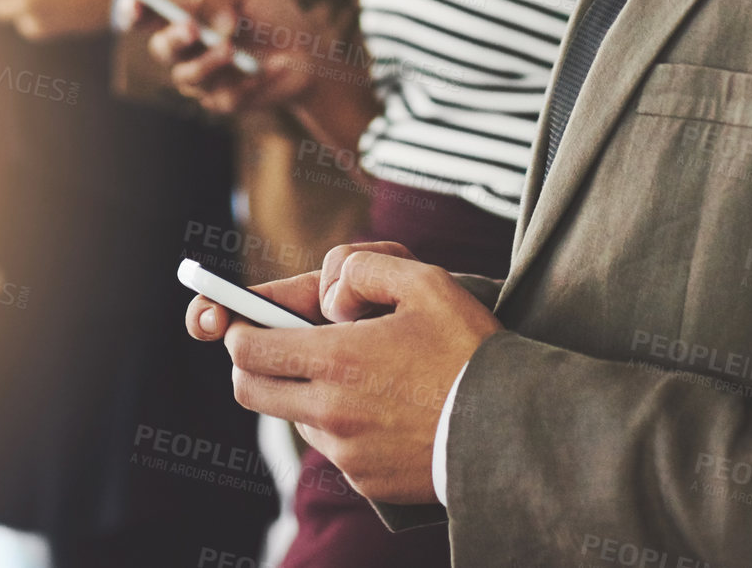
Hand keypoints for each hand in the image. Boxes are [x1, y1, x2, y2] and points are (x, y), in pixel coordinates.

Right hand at [148, 0, 321, 113]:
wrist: (308, 51)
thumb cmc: (271, 17)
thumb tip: (217, 24)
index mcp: (186, 17)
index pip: (147, 16)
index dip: (133, 11)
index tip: (136, 3)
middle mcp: (188, 50)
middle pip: (162, 48)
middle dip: (173, 38)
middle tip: (191, 28)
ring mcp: (204, 79)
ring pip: (188, 77)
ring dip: (207, 62)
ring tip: (231, 49)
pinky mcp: (226, 102)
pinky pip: (228, 97)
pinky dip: (254, 80)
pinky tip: (278, 65)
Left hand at [185, 242, 501, 502]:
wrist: (512, 429)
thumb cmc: (470, 350)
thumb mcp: (426, 282)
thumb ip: (364, 269)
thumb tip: (331, 291)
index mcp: (335, 359)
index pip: (247, 349)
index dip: (239, 331)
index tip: (246, 323)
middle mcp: (330, 411)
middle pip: (250, 391)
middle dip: (251, 366)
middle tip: (277, 349)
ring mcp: (346, 452)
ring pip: (294, 420)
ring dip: (303, 396)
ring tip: (353, 377)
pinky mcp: (365, 482)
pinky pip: (334, 450)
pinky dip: (342, 428)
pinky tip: (383, 411)